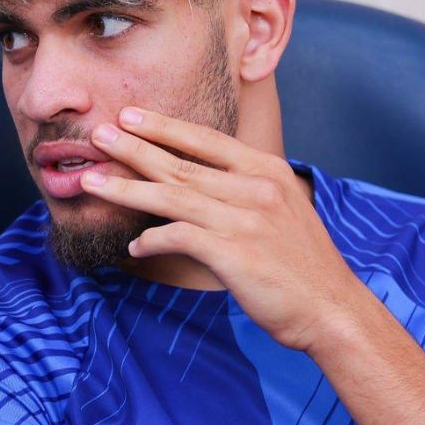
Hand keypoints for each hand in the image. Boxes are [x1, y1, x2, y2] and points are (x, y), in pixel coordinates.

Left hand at [79, 107, 371, 353]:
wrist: (333, 309)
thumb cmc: (301, 265)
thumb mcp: (281, 211)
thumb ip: (242, 192)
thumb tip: (195, 187)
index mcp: (267, 172)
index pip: (206, 141)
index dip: (165, 126)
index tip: (130, 115)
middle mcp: (256, 190)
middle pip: (181, 165)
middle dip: (134, 148)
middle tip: (97, 135)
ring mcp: (245, 221)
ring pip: (172, 197)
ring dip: (126, 189)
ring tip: (91, 181)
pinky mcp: (235, 255)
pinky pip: (179, 238)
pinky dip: (152, 240)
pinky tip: (135, 247)